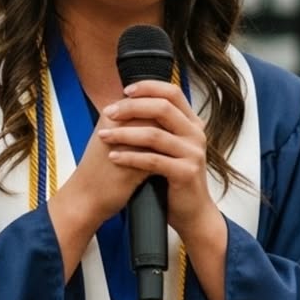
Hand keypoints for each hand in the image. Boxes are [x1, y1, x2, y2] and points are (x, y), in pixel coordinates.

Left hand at [97, 80, 216, 246]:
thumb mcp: (168, 146)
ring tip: (104, 136)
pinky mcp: (186, 172)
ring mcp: (193, 153)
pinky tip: (114, 157)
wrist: (191, 211)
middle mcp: (196, 134)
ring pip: (154, 135)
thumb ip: (157, 125)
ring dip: (124, 134)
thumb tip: (127, 103)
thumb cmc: (174, 178)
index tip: (124, 91)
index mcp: (192, 123)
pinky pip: (153, 160)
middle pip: (163, 108)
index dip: (148, 87)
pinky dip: (130, 157)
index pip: (172, 92)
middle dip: (131, 108)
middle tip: (109, 113)